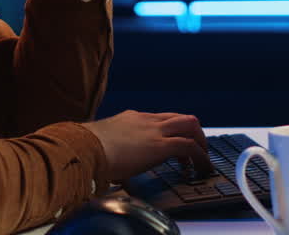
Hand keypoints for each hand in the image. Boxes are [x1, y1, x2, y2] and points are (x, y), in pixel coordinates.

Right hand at [81, 110, 211, 181]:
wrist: (85, 148)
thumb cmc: (87, 150)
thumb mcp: (103, 145)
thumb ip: (112, 152)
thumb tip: (111, 171)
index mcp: (132, 119)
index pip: (161, 119)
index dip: (171, 133)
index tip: (173, 148)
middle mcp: (146, 120)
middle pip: (181, 117)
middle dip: (193, 133)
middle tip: (195, 152)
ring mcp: (155, 130)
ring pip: (190, 125)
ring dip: (200, 142)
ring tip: (202, 160)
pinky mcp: (161, 145)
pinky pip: (190, 146)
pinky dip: (200, 156)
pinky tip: (201, 167)